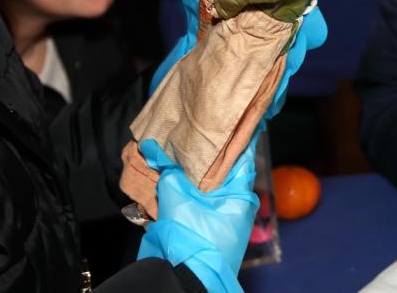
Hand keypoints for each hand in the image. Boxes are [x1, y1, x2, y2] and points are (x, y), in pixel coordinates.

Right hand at [137, 137, 258, 290]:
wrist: (187, 282)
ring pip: (217, 189)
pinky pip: (210, 205)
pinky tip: (183, 181)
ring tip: (187, 153)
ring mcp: (231, 222)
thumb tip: (154, 150)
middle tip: (200, 135)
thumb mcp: (176, 199)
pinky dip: (199, 193)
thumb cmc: (190, 239)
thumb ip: (167, 171)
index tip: (228, 120)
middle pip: (228, 172)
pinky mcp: (218, 233)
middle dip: (213, 156)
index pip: (243, 157)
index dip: (235, 138)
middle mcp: (241, 207)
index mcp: (241, 195)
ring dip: (203, 176)